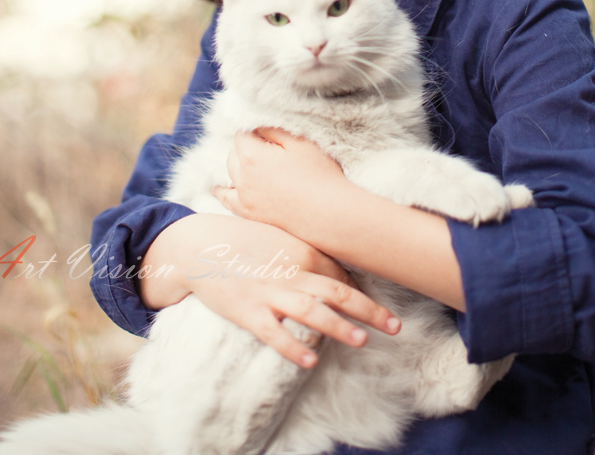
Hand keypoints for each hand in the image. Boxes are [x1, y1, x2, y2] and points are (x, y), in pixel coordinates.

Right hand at [138, 212, 399, 367]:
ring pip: (313, 312)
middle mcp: (292, 271)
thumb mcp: (278, 235)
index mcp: (301, 250)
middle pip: (339, 292)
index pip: (340, 273)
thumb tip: (336, 265)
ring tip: (362, 340)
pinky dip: (294, 347)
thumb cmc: (241, 238)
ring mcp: (270, 293)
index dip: (362, 290)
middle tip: (395, 326)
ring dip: (340, 327)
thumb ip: (305, 249)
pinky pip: (275, 334)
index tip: (378, 306)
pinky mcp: (249, 311)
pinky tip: (311, 360)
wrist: (199, 245)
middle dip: (370, 310)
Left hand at [214, 128, 345, 233]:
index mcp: (252, 156)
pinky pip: (227, 200)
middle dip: (245, 148)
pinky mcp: (249, 215)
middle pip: (233, 154)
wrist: (328, 214)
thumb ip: (273, 130)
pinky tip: (218, 188)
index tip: (268, 134)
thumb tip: (257, 127)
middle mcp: (242, 178)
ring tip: (247, 163)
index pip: (242, 135)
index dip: (255, 132)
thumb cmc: (318, 174)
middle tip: (265, 149)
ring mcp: (244, 199)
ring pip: (229, 174)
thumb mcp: (300, 142)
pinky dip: (222, 191)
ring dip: (236, 166)